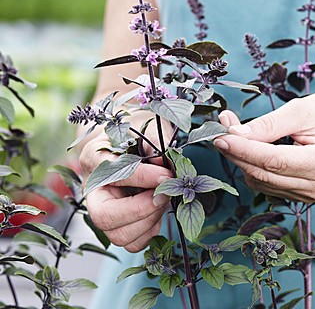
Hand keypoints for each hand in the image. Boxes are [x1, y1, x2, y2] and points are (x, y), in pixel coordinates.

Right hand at [80, 129, 172, 252]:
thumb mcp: (147, 127)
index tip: (167, 175)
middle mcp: (92, 189)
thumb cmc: (138, 131)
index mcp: (94, 158)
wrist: (130, 139)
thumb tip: (164, 164)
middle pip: (104, 217)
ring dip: (149, 222)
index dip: (144, 178)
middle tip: (165, 195)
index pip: (113, 175)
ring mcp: (102, 210)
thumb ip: (156, 142)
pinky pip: (132, 243)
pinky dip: (150, 232)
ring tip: (164, 200)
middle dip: (141, 209)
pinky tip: (158, 211)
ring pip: (118, 235)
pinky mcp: (117, 225)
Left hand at [213, 91, 314, 202]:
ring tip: (238, 132)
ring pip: (261, 182)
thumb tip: (233, 135)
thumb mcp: (301, 110)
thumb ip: (267, 125)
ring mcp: (311, 196)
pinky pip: (267, 185)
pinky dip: (254, 166)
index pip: (273, 161)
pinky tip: (253, 148)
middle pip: (264, 174)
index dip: (243, 149)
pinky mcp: (302, 196)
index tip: (219, 135)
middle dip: (237, 152)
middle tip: (221, 127)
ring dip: (243, 159)